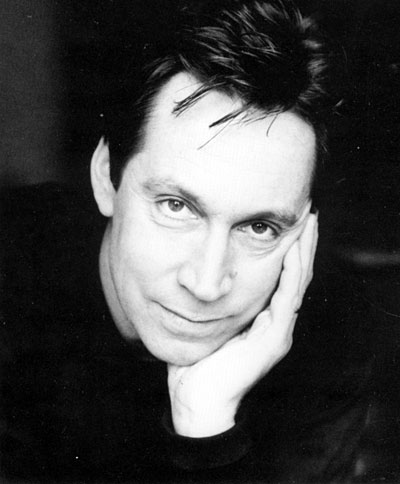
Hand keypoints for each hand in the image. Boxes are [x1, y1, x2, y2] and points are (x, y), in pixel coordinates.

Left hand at [168, 213, 317, 436]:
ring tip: (308, 224)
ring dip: (303, 252)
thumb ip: (214, 307)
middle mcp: (277, 323)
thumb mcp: (210, 327)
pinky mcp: (275, 339)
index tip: (289, 226)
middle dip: (302, 245)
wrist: (199, 400)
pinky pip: (287, 299)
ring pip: (298, 283)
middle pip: (296, 276)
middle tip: (308, 215)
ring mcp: (279, 332)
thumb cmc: (200, 365)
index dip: (289, 253)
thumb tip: (198, 281)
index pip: (283, 280)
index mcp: (264, 320)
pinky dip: (291, 273)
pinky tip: (292, 252)